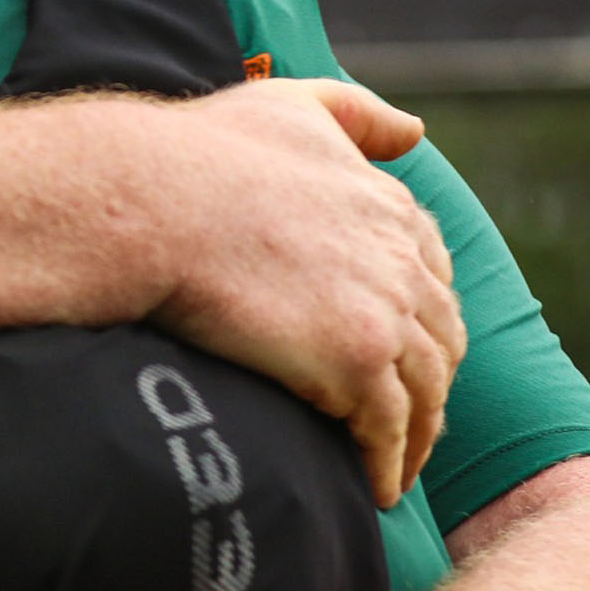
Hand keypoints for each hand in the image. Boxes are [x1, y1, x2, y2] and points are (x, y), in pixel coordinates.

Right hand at [146, 78, 465, 509]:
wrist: (150, 203)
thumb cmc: (198, 153)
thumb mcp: (289, 105)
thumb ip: (356, 111)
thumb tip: (415, 131)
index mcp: (387, 201)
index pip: (431, 269)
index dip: (419, 310)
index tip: (400, 343)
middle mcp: (401, 254)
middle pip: (440, 335)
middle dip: (429, 378)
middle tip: (405, 416)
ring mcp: (386, 308)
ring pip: (426, 389)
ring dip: (417, 433)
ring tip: (394, 464)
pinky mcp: (357, 359)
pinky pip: (390, 430)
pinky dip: (390, 463)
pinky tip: (374, 485)